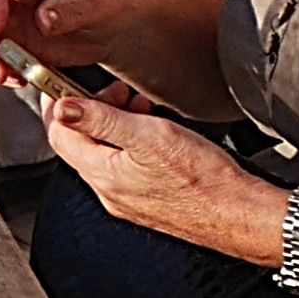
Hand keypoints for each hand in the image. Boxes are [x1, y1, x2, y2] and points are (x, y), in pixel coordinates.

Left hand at [40, 96, 287, 260]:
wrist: (241, 215)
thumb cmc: (205, 180)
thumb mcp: (149, 136)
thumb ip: (101, 119)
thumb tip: (62, 108)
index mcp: (103, 175)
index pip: (58, 135)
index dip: (56, 104)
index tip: (61, 82)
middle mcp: (109, 192)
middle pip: (81, 143)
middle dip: (92, 110)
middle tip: (116, 91)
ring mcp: (128, 200)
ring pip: (104, 153)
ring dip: (114, 123)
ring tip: (139, 107)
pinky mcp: (148, 202)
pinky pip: (125, 166)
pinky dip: (131, 142)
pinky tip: (154, 132)